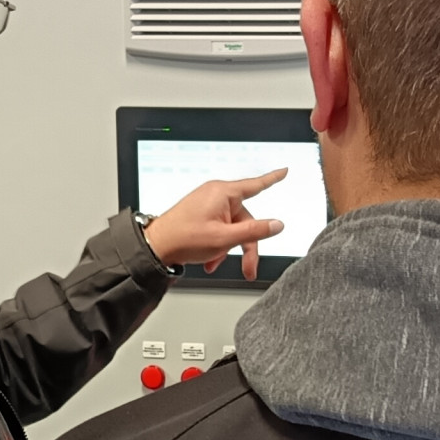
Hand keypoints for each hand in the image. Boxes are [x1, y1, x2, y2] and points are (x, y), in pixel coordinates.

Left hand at [142, 170, 288, 280]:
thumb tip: (276, 224)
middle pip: (245, 220)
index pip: (256, 185)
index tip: (283, 171)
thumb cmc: (183, 238)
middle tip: (249, 268)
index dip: (272, 179)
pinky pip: (219, 229)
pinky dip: (218, 246)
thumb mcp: (225, 238)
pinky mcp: (200, 214)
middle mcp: (216, 195)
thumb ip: (255, 231)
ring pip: (232, 228)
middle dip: (246, 246)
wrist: (156, 246)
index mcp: (223, 193)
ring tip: (217, 263)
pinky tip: (210, 261)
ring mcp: (207, 205)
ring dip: (229, 248)